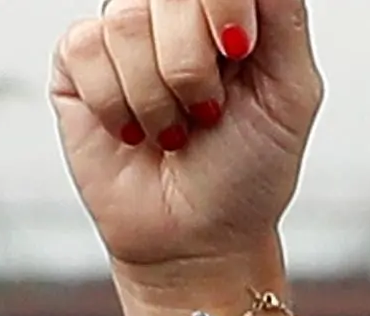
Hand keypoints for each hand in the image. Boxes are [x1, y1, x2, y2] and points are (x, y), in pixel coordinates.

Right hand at [51, 0, 316, 305]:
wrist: (197, 239)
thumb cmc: (247, 171)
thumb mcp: (292, 92)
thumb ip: (283, 15)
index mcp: (227, 10)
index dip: (222, 4)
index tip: (238, 51)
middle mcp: (174, 12)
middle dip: (192, 63)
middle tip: (208, 111)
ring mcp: (123, 32)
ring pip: (125, 21)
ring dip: (158, 96)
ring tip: (174, 129)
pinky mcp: (77, 62)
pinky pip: (87, 49)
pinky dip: (118, 104)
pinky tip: (134, 130)